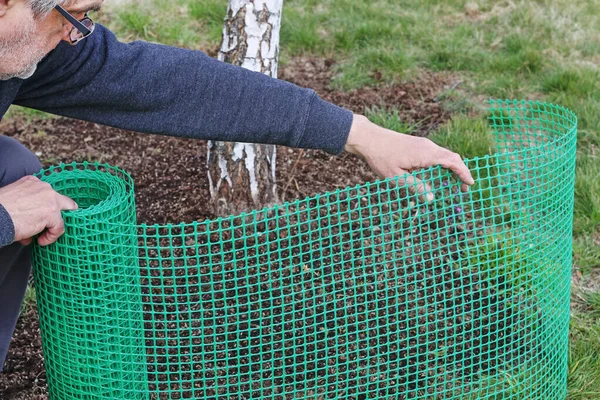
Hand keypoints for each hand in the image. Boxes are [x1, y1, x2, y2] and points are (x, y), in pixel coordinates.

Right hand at [0, 176, 77, 245]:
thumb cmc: (1, 210)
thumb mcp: (15, 199)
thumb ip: (29, 205)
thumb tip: (34, 221)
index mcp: (33, 182)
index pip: (48, 194)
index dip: (47, 206)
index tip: (42, 216)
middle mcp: (44, 188)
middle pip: (64, 202)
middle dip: (60, 214)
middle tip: (54, 225)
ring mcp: (50, 200)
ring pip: (61, 217)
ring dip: (51, 228)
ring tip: (39, 237)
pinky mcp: (52, 213)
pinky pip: (59, 228)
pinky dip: (51, 237)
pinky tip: (41, 241)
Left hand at [344, 114, 474, 200]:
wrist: (369, 138)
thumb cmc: (381, 157)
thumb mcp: (397, 177)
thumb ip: (416, 187)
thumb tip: (432, 198)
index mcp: (426, 154)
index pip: (453, 162)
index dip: (464, 173)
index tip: (470, 184)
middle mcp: (428, 146)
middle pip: (452, 157)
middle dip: (460, 172)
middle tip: (463, 188)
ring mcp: (423, 144)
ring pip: (444, 155)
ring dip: (452, 168)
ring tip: (453, 183)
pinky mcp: (417, 144)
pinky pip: (436, 154)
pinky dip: (443, 164)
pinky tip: (438, 174)